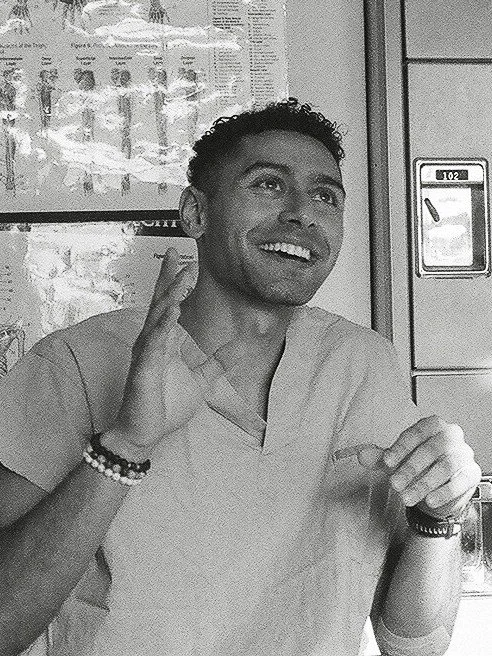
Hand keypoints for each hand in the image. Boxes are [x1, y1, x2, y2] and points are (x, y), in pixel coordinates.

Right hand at [104, 248, 243, 456]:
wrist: (145, 432)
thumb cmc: (166, 406)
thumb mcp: (201, 380)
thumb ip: (218, 361)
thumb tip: (241, 346)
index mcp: (165, 341)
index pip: (169, 304)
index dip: (174, 282)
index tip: (185, 260)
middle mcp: (152, 341)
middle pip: (160, 301)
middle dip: (169, 277)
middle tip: (177, 252)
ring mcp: (146, 352)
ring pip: (158, 316)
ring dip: (172, 295)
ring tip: (185, 276)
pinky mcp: (143, 367)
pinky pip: (154, 341)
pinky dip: (163, 324)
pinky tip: (173, 310)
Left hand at [383, 416, 480, 518]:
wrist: (437, 491)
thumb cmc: (419, 467)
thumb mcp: (397, 461)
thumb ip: (380, 458)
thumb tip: (361, 455)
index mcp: (432, 426)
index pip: (416, 432)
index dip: (400, 448)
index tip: (386, 462)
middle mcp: (451, 436)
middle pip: (431, 449)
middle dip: (410, 468)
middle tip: (395, 484)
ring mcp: (464, 454)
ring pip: (446, 466)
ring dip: (424, 483)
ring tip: (407, 497)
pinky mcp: (472, 473)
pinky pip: (459, 481)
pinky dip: (443, 492)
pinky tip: (429, 500)